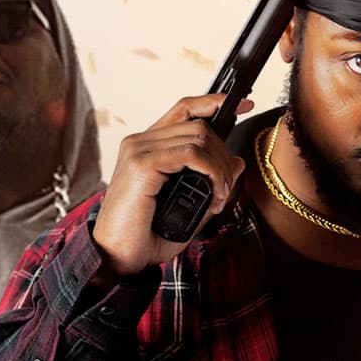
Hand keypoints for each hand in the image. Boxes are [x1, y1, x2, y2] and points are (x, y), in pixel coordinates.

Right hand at [91, 94, 252, 280]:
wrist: (116, 258)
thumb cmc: (146, 237)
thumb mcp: (189, 208)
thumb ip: (211, 184)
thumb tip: (238, 161)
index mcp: (146, 147)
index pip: (184, 109)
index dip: (215, 102)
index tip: (244, 104)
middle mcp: (140, 142)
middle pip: (199, 124)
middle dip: (224, 155)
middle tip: (225, 190)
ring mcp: (138, 150)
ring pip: (200, 136)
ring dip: (221, 167)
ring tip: (220, 197)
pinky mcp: (141, 164)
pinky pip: (192, 153)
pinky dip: (213, 172)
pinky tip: (215, 194)